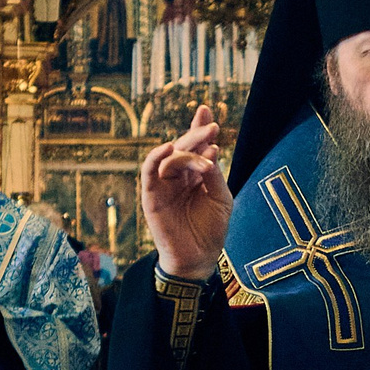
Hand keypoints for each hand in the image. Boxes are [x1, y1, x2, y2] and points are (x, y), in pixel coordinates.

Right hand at [139, 106, 232, 281]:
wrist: (198, 259)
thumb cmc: (210, 230)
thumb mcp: (221, 198)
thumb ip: (214, 174)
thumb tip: (210, 150)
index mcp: (194, 174)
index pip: (195, 146)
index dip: (199, 127)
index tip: (207, 110)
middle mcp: (178, 176)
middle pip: (183, 147)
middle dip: (198, 134)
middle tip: (213, 127)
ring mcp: (163, 185)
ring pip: (169, 156)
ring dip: (187, 150)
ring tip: (207, 152)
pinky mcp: (151, 196)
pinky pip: (149, 171)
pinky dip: (156, 157)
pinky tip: (168, 147)